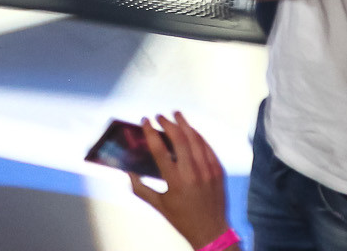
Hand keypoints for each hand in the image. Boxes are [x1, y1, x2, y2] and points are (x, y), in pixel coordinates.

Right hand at [124, 113, 230, 249]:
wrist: (211, 230)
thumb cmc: (182, 218)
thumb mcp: (159, 205)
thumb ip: (140, 188)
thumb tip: (128, 173)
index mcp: (175, 181)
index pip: (160, 150)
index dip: (151, 133)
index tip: (145, 121)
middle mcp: (192, 173)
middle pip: (179, 139)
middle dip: (168, 124)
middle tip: (160, 116)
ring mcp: (208, 170)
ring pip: (196, 139)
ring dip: (185, 124)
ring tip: (176, 114)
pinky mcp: (218, 170)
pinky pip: (207, 147)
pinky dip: (198, 136)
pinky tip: (191, 130)